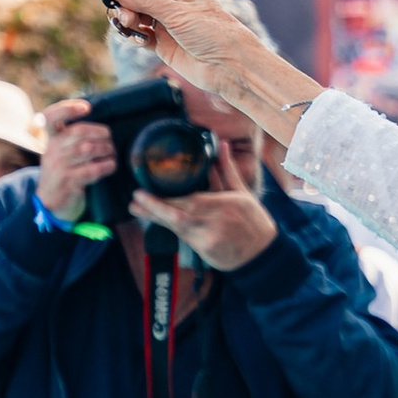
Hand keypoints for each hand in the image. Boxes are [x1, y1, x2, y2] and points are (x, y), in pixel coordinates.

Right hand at [38, 96, 117, 225]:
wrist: (50, 203)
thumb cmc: (62, 172)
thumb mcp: (60, 152)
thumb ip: (72, 138)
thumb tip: (102, 125)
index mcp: (50, 139)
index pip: (50, 117)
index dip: (67, 108)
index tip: (86, 107)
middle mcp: (52, 150)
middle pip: (78, 131)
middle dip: (100, 133)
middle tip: (109, 139)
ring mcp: (59, 167)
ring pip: (88, 149)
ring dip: (106, 150)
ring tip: (111, 153)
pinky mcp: (69, 182)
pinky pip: (92, 169)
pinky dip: (106, 166)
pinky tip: (111, 166)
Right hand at [106, 0, 321, 155]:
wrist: (231, 68)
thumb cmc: (214, 35)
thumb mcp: (178, 14)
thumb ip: (146, 0)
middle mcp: (171, 0)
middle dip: (124, 2)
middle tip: (122, 15)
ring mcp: (165, 22)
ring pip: (134, 13)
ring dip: (126, 19)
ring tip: (128, 27)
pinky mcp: (161, 43)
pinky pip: (138, 34)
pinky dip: (133, 35)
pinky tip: (138, 40)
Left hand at [132, 182, 273, 267]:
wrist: (262, 253)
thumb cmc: (253, 220)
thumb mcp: (242, 192)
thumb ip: (227, 169)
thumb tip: (221, 144)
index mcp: (224, 204)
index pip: (189, 201)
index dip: (163, 200)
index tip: (144, 192)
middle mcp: (215, 222)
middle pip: (177, 215)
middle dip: (153, 208)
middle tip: (135, 201)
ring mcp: (208, 239)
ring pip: (175, 227)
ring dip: (155, 218)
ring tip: (136, 209)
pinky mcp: (205, 251)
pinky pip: (182, 237)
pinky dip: (169, 227)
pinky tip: (156, 219)